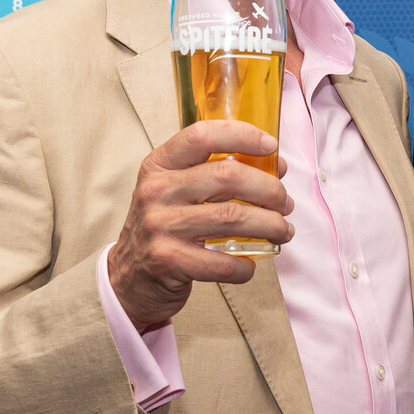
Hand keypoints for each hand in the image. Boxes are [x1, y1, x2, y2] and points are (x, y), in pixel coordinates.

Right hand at [108, 120, 293, 331]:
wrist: (127, 278)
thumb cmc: (164, 227)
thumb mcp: (176, 191)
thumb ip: (216, 174)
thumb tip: (276, 168)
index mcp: (159, 166)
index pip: (202, 136)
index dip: (242, 135)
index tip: (271, 146)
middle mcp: (156, 191)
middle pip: (227, 177)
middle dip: (270, 190)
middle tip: (285, 204)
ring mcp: (160, 226)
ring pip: (233, 218)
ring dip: (270, 225)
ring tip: (283, 230)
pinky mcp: (167, 260)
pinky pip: (222, 263)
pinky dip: (244, 266)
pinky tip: (251, 264)